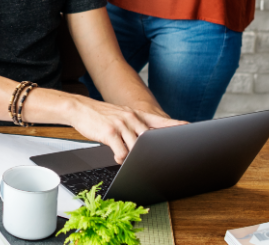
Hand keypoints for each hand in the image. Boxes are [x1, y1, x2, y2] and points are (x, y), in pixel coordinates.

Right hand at [69, 99, 183, 162]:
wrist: (79, 108)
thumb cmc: (100, 115)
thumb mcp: (120, 116)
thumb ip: (134, 126)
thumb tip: (144, 141)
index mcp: (136, 114)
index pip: (160, 121)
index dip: (175, 125)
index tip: (188, 128)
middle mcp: (131, 118)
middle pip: (150, 138)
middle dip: (154, 151)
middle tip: (156, 160)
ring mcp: (121, 124)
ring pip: (136, 148)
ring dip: (133, 157)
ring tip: (127, 159)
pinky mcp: (110, 132)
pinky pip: (121, 152)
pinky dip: (121, 158)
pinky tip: (117, 157)